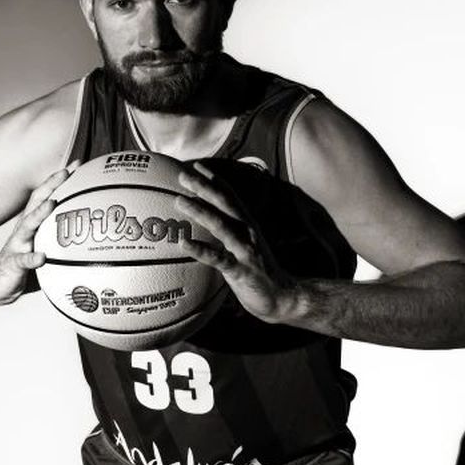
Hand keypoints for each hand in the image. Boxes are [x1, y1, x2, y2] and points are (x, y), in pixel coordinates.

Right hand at [0, 163, 76, 304]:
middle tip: (66, 172)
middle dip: (51, 185)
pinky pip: (23, 260)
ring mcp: (18, 245)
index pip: (47, 196)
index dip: (60, 180)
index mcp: (34, 224)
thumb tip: (96, 241)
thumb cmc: (27, 266)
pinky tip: (41, 257)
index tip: (77, 164)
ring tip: (52, 204)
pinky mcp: (14, 263)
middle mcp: (25, 230)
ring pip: (29, 226)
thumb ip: (64, 242)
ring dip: (40, 213)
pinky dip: (32, 257)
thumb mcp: (46, 249)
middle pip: (38, 202)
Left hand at [176, 162, 301, 323]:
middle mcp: (248, 233)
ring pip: (221, 226)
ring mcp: (245, 251)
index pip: (231, 197)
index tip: (198, 165)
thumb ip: (231, 236)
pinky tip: (183, 243)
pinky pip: (218, 258)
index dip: (215, 180)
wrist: (284, 298)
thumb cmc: (260, 274)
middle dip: (204, 187)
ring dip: (200, 211)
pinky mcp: (241, 270)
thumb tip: (210, 227)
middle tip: (182, 174)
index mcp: (248, 226)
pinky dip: (200, 250)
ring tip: (179, 201)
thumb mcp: (247, 249)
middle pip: (225, 204)